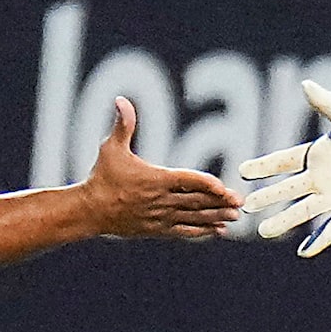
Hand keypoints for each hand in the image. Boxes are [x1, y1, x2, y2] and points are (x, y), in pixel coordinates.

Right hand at [79, 97, 242, 239]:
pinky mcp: (157, 229)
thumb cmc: (100, 177)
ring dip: (215, 217)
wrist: (90, 211)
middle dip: (220, 202)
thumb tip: (121, 100)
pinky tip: (218, 231)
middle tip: (241, 203)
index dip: (207, 184)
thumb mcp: (110, 148)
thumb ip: (123, 125)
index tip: (224, 188)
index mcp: (155, 179)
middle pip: (197, 201)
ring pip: (193, 218)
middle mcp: (161, 200)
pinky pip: (184, 231)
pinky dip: (202, 231)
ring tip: (234, 217)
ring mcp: (160, 216)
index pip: (188, 181)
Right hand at [241, 80, 330, 257]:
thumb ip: (326, 103)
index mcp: (319, 154)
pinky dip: (320, 240)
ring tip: (264, 231)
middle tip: (246, 206)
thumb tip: (305, 84)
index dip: (265, 166)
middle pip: (289, 189)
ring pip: (304, 210)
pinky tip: (305, 253)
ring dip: (285, 221)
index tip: (243, 171)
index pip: (285, 162)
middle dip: (268, 197)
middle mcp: (324, 176)